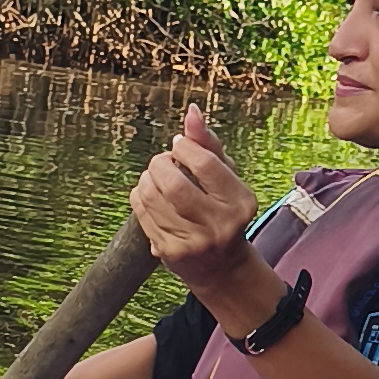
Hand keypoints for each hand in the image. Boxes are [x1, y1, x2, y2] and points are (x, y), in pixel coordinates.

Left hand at [130, 103, 257, 296]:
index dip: (184, 147)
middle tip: (164, 162)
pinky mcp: (169, 252)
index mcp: (239, 202)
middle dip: (160, 164)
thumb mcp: (226, 176)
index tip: (180, 146)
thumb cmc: (223, 210)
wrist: (221, 266)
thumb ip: (208, 143)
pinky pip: (141, 212)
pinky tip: (151, 196)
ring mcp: (192, 242)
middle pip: (173, 183)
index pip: (205, 164)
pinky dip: (139, 196)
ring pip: (151, 196)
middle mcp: (218, 225)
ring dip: (146, 179)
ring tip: (155, 177)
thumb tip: (191, 111)